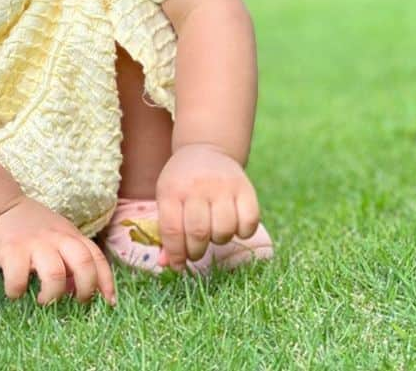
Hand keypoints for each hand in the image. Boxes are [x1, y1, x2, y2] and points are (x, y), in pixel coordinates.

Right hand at [0, 194, 116, 305]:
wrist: (1, 207)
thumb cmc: (32, 229)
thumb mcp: (59, 238)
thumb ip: (71, 259)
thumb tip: (77, 290)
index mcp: (71, 236)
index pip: (97, 257)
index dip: (106, 281)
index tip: (109, 302)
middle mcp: (57, 238)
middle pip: (83, 263)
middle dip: (85, 289)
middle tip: (77, 302)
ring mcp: (35, 243)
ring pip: (55, 274)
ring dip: (52, 294)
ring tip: (44, 300)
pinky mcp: (11, 250)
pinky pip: (18, 278)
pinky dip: (17, 291)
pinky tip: (16, 292)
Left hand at [155, 143, 260, 271]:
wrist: (206, 150)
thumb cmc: (182, 183)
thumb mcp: (167, 199)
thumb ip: (166, 232)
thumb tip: (167, 264)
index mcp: (172, 189)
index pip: (172, 230)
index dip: (176, 254)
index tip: (179, 265)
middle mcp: (198, 186)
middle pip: (198, 233)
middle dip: (196, 251)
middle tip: (196, 251)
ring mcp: (223, 186)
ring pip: (224, 230)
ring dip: (219, 240)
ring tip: (214, 232)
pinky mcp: (245, 188)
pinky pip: (250, 222)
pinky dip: (243, 232)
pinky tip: (234, 226)